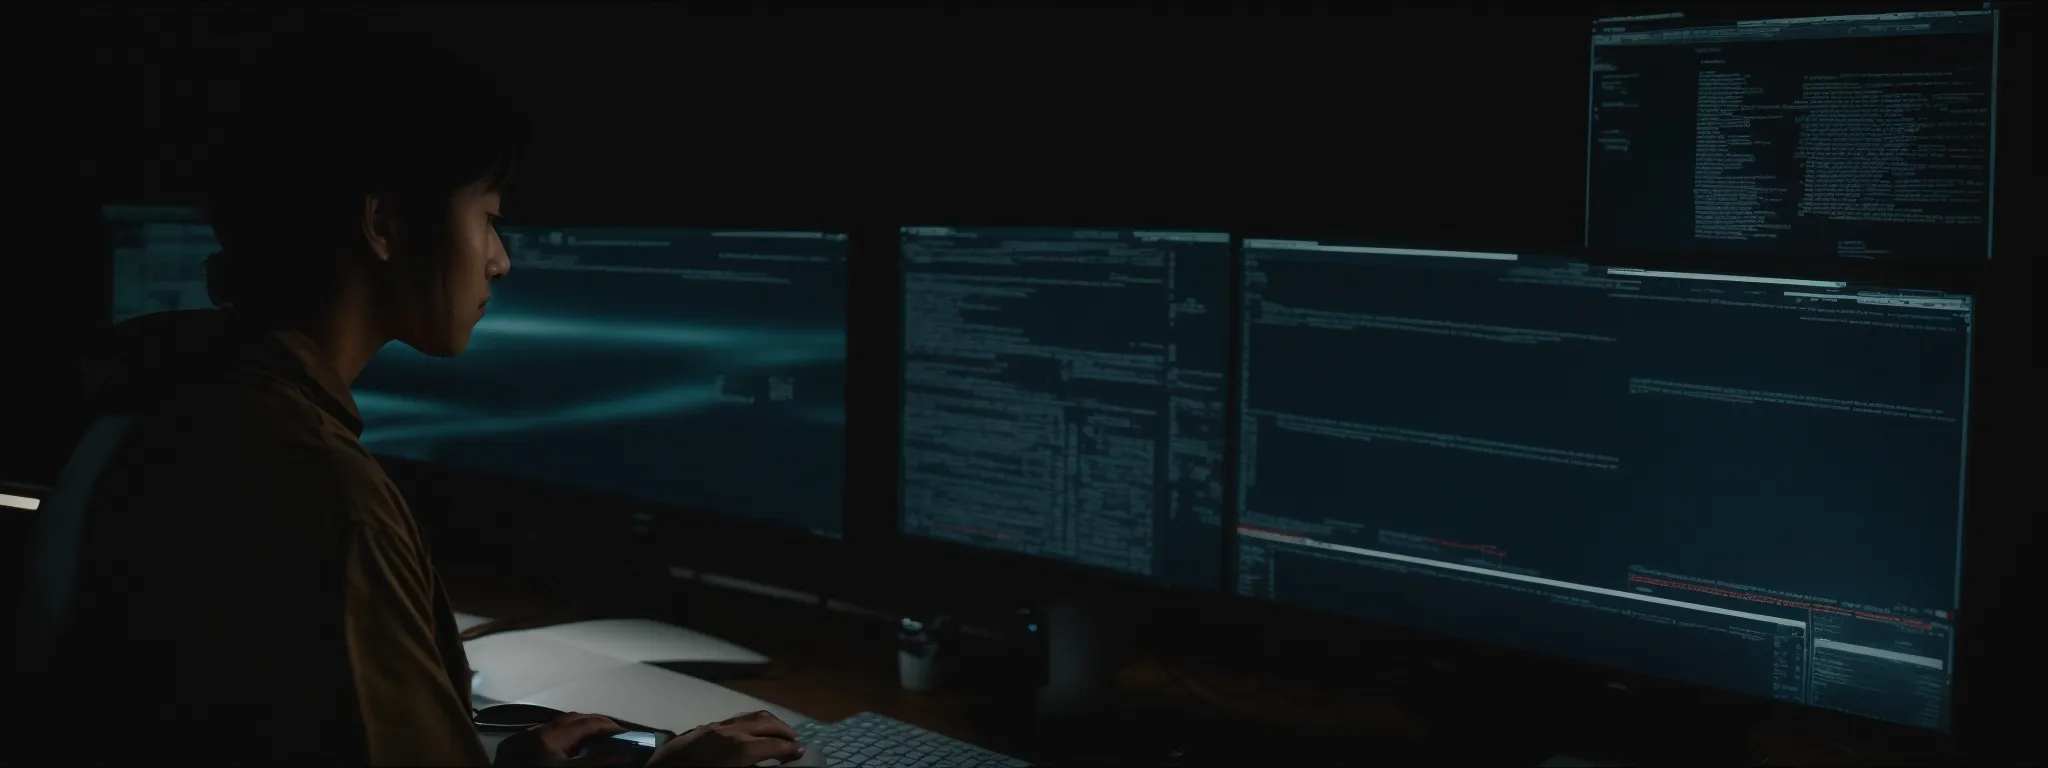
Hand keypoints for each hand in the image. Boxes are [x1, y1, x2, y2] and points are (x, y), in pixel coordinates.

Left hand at [495, 711, 629, 766]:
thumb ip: (596, 763)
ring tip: (597, 734)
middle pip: (578, 718)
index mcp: (559, 733)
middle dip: (598, 722)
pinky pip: (554, 728)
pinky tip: (571, 741)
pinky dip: (570, 730)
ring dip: (583, 724)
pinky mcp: (526, 740)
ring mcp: (535, 733)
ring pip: (564, 721)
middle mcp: (547, 727)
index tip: (627, 733)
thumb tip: (623, 756)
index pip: (591, 723)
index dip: (611, 726)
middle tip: (615, 733)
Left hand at [648, 710, 805, 767]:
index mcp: (739, 750)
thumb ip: (751, 766)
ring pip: (748, 716)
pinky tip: (748, 734)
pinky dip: (748, 724)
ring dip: (767, 723)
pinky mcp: (700, 729)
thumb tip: (764, 762)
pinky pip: (732, 720)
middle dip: (784, 730)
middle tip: (793, 741)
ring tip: (775, 733)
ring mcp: (713, 728)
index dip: (791, 750)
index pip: (775, 746)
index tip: (801, 753)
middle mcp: (729, 733)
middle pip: (766, 723)